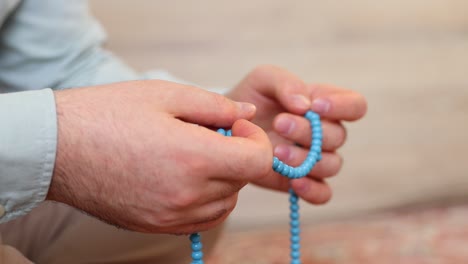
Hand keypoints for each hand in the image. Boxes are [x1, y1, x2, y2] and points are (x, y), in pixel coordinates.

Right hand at [47, 80, 272, 233]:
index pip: (257, 161)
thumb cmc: (107, 114)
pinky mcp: (158, 226)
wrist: (57, 148)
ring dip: (225, 178)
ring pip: (227, 202)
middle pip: (242, 180)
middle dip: (237, 154)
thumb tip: (247, 114)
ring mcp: (171, 216)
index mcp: (193, 158)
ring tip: (195, 155)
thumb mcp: (165, 95)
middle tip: (209, 134)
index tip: (236, 128)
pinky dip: (208, 199)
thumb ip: (215, 106)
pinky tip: (187, 177)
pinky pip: (204, 218)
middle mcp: (186, 194)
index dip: (256, 140)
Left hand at [227, 65, 366, 203]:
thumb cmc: (251, 98)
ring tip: (276, 151)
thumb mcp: (264, 80)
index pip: (355, 106)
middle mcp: (325, 133)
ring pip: (331, 164)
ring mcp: (315, 159)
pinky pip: (323, 193)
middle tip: (279, 123)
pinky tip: (294, 181)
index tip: (315, 107)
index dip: (343, 107)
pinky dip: (312, 190)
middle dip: (309, 131)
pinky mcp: (301, 181)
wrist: (228, 126)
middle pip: (338, 136)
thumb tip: (305, 105)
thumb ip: (287, 84)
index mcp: (324, 104)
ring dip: (306, 158)